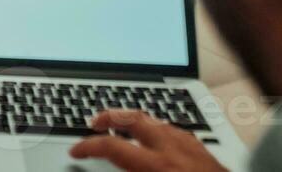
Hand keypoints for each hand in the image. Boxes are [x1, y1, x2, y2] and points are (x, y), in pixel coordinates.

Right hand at [69, 110, 227, 171]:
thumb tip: (109, 167)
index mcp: (157, 166)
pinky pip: (177, 130)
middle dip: (109, 115)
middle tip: (94, 122)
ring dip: (135, 119)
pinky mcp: (205, 150)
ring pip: (157, 120)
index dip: (87, 146)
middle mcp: (174, 150)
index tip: (76, 151)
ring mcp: (192, 147)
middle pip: (133, 117)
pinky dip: (159, 129)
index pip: (111, 146)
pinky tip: (158, 137)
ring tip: (122, 125)